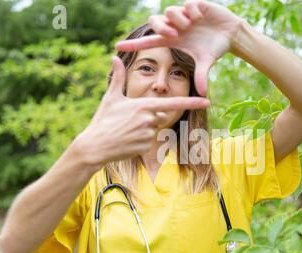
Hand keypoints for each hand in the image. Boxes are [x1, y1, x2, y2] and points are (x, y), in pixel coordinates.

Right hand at [74, 56, 209, 168]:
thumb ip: (119, 78)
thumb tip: (114, 57)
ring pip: (154, 130)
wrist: (95, 145)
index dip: (192, 102)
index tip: (207, 101)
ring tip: (126, 131)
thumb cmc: (103, 120)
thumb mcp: (111, 98)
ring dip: (144, 130)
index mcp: (144, 105)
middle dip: (149, 118)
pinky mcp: (146, 146)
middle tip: (129, 122)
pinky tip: (127, 141)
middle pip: (160, 116)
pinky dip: (141, 142)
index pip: (173, 103)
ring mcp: (148, 134)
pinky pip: (149, 142)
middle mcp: (149, 119)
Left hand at [115, 0, 243, 96]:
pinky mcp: (194, 5)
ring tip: (191, 26)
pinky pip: (186, 5)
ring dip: (179, 20)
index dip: (134, 44)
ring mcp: (183, 15)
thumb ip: (201, 75)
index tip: (117, 47)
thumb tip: (202, 94)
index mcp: (173, 40)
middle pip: (155, 21)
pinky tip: (201, 18)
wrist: (231, 34)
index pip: (149, 42)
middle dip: (161, 27)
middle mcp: (175, 26)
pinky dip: (192, 12)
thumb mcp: (206, 62)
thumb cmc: (215, 48)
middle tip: (173, 34)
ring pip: (169, 12)